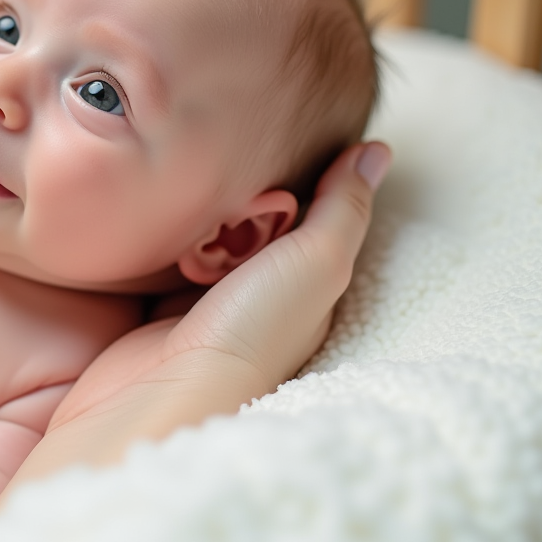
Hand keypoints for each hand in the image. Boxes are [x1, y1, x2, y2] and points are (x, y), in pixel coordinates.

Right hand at [2, 142, 389, 497]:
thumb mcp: (316, 260)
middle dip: (248, 199)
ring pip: (215, 234)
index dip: (304, 182)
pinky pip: (171, 253)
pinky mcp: (163, 306)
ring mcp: (211, 303)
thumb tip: (379, 150)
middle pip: (261, 222)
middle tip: (235, 195)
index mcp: (310, 288)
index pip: (315, 215)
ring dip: (208, 217)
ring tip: (198, 201)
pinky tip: (164, 223)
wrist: (161, 392)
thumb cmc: (251, 331)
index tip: (285, 154)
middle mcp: (264, 296)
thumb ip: (344, 206)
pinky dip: (170, 238)